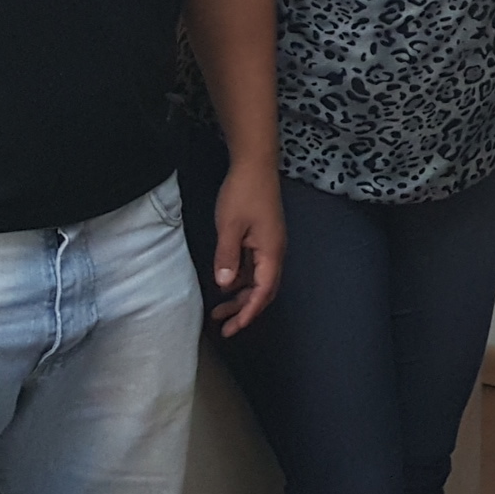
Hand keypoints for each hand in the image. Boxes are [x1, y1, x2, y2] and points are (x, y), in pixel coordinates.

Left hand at [210, 160, 285, 336]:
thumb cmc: (243, 193)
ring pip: (259, 280)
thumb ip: (227, 257)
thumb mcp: (229, 227)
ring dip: (241, 296)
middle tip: (224, 326)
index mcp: (270, 252)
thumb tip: (225, 285)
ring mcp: (270, 245)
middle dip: (245, 310)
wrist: (255, 165)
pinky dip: (242, 281)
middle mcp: (275, 252)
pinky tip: (226, 283)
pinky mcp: (263, 238)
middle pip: (264, 291)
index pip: (263, 292)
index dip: (248, 313)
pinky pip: (255, 268)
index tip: (233, 328)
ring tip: (219, 310)